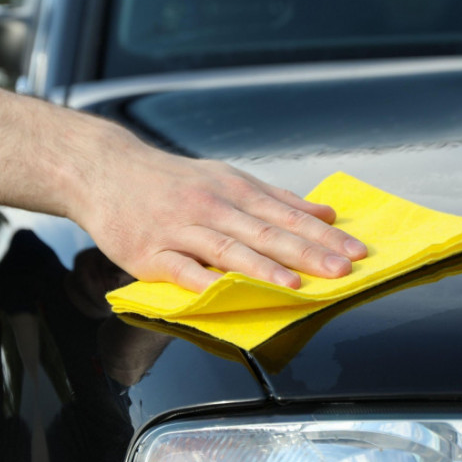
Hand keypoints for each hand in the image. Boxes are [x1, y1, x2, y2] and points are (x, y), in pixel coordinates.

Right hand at [77, 129, 366, 291]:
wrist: (106, 169)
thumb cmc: (170, 180)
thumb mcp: (226, 178)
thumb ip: (275, 199)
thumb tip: (325, 213)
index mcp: (234, 190)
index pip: (288, 215)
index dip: (323, 235)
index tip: (356, 251)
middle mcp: (212, 207)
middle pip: (266, 232)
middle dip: (307, 253)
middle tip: (342, 270)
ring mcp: (180, 229)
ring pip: (227, 249)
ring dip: (263, 268)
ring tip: (294, 284)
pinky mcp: (149, 251)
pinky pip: (180, 269)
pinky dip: (202, 280)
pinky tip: (223, 292)